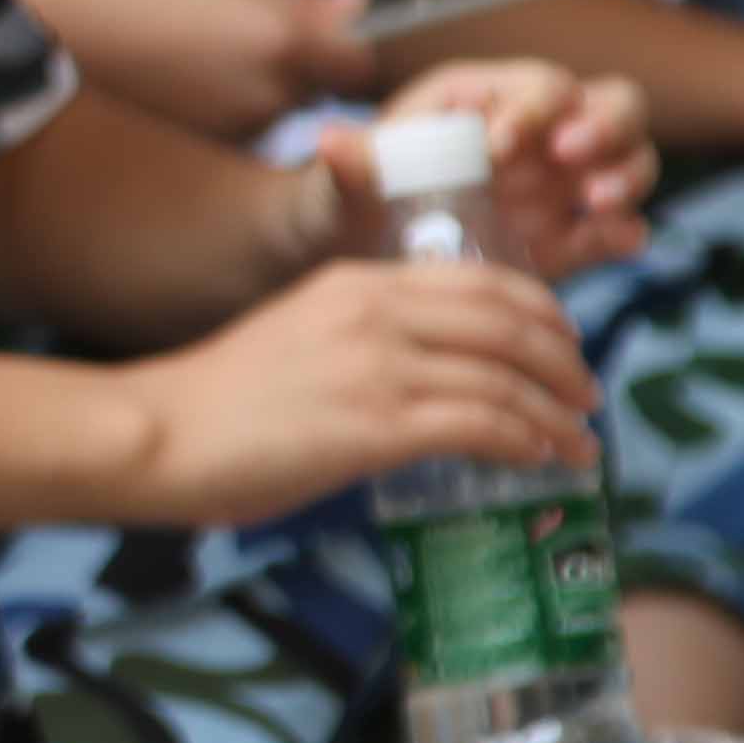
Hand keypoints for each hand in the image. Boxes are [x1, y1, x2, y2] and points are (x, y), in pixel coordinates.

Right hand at [34, 0, 379, 139]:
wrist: (53, 51)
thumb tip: (354, 2)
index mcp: (285, 45)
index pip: (364, 62)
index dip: (355, 49)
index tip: (341, 37)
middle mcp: (272, 100)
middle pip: (316, 90)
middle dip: (301, 68)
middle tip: (255, 40)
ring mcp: (239, 136)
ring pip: (275, 114)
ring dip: (259, 93)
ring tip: (207, 63)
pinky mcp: (206, 159)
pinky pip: (237, 137)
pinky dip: (223, 117)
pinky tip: (185, 93)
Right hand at [120, 254, 598, 525]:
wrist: (157, 433)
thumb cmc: (214, 404)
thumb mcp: (297, 341)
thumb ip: (359, 346)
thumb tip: (414, 387)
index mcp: (357, 282)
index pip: (481, 281)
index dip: (542, 312)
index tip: (564, 345)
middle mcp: (377, 312)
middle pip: (510, 322)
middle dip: (565, 360)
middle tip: (586, 396)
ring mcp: (379, 367)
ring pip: (507, 378)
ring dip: (557, 414)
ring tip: (579, 442)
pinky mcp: (376, 425)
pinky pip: (483, 426)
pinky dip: (527, 443)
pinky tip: (542, 461)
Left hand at [313, 57, 655, 275]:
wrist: (357, 258)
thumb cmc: (353, 200)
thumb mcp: (345, 182)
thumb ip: (350, 165)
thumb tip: (328, 141)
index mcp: (487, 99)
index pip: (537, 85)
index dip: (529, 110)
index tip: (497, 147)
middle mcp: (539, 131)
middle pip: (610, 105)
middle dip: (603, 125)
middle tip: (569, 155)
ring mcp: (562, 183)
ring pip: (629, 158)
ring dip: (625, 175)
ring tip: (597, 203)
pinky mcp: (571, 237)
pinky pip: (616, 227)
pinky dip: (623, 233)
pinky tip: (616, 241)